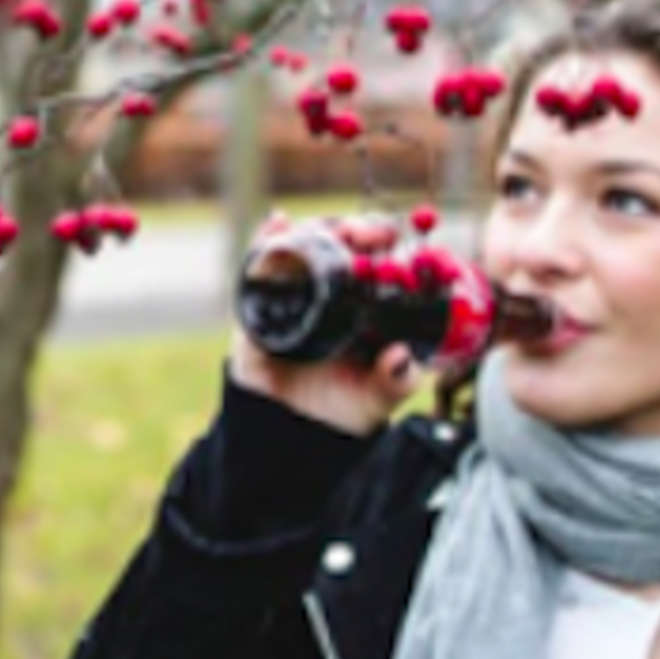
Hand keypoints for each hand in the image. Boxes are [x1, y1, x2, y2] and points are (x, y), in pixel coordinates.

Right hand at [228, 211, 421, 436]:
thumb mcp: (376, 400)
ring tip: (333, 230)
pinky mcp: (257, 304)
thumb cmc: (339, 412)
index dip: (388, 244)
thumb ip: (396, 381)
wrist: (285, 436)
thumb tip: (401, 356)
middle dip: (357, 229)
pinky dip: (266, 240)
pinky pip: (259, 266)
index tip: (397, 238)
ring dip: (318, 228)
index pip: (379, 261)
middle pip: (343, 245)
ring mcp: (293, 294)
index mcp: (365, 308)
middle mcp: (330, 294)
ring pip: (303, 247)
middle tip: (369, 233)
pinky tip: (278, 222)